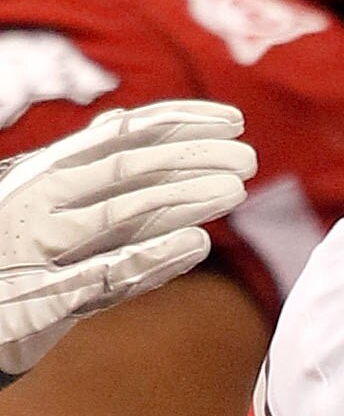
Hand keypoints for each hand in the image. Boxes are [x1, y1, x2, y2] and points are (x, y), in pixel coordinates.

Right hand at [0, 101, 256, 376]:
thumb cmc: (15, 252)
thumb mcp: (50, 201)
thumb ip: (95, 173)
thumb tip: (132, 129)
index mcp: (51, 169)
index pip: (124, 135)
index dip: (181, 122)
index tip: (234, 120)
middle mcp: (45, 196)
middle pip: (131, 169)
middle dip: (193, 158)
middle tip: (248, 159)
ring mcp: (42, 244)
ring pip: (124, 212)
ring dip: (183, 198)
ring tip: (233, 190)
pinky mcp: (44, 295)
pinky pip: (105, 271)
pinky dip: (151, 256)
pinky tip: (196, 244)